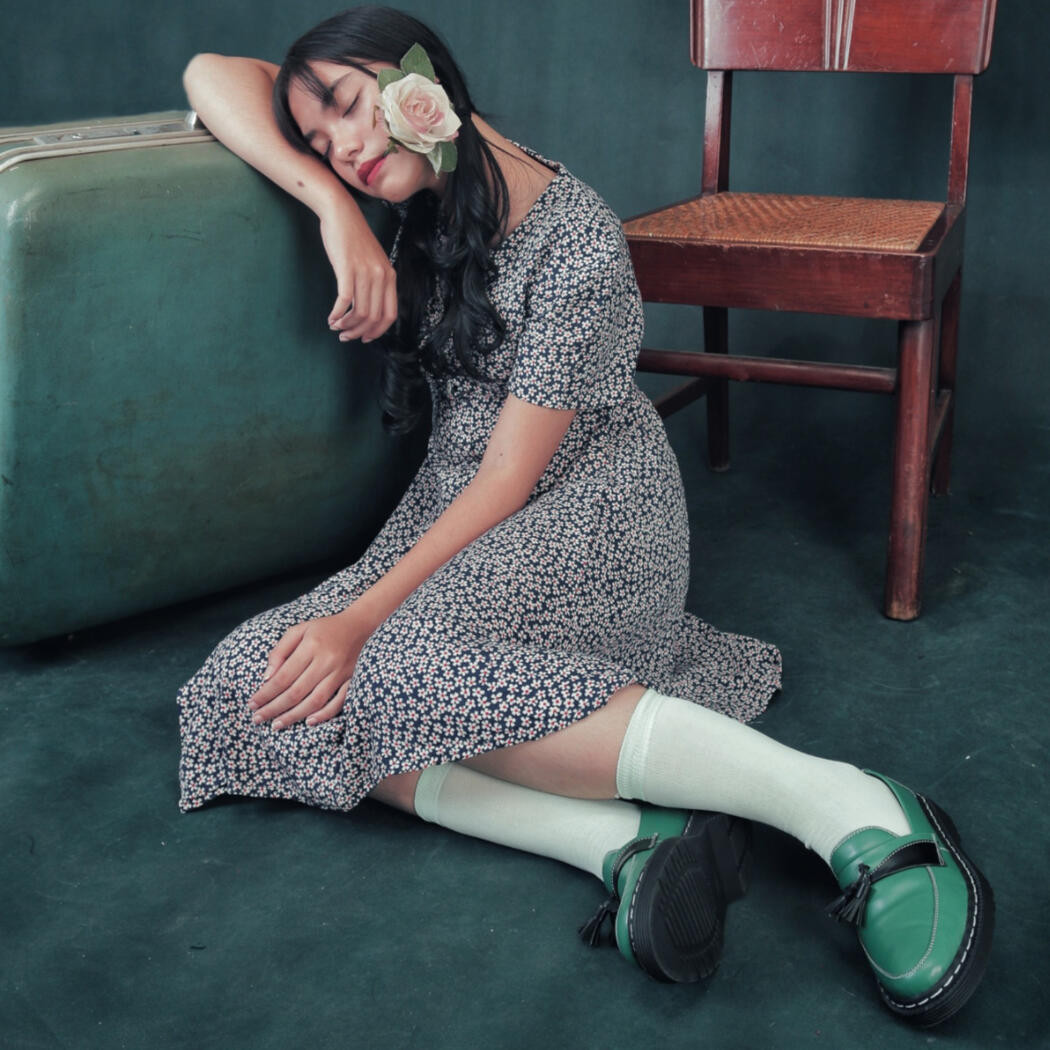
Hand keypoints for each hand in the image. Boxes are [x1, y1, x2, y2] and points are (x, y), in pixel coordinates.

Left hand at [248, 609, 373, 729]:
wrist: (361, 625)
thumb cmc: (326, 628)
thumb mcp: (300, 630)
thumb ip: (281, 651)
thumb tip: (267, 677)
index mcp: (311, 646)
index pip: (283, 676)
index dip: (266, 693)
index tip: (252, 704)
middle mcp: (326, 661)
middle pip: (296, 692)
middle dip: (274, 708)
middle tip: (258, 718)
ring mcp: (341, 673)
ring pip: (314, 701)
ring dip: (294, 716)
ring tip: (277, 725)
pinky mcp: (353, 680)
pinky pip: (339, 703)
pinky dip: (324, 714)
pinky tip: (309, 722)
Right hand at [319, 199, 398, 344]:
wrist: (341, 214)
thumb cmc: (354, 239)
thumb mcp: (373, 262)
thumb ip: (376, 283)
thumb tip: (369, 310)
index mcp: (390, 276)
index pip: (390, 315)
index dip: (377, 332)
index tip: (364, 338)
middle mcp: (381, 276)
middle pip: (373, 318)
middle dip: (358, 332)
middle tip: (344, 336)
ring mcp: (365, 272)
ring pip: (360, 312)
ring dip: (346, 325)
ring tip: (336, 327)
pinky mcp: (347, 269)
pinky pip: (344, 301)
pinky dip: (337, 314)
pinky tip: (331, 318)